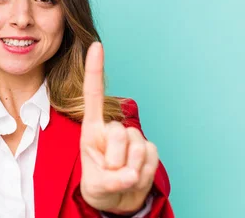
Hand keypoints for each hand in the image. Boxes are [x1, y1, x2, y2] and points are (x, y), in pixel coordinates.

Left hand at [79, 42, 158, 213]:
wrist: (118, 199)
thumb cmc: (100, 185)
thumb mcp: (96, 185)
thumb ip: (110, 181)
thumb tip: (129, 176)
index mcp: (92, 129)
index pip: (93, 96)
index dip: (95, 70)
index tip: (96, 45)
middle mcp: (112, 128)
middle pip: (118, 133)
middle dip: (115, 159)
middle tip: (110, 172)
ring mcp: (132, 137)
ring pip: (137, 146)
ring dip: (130, 169)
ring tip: (121, 176)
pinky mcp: (149, 148)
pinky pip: (151, 157)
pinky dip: (143, 173)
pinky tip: (135, 176)